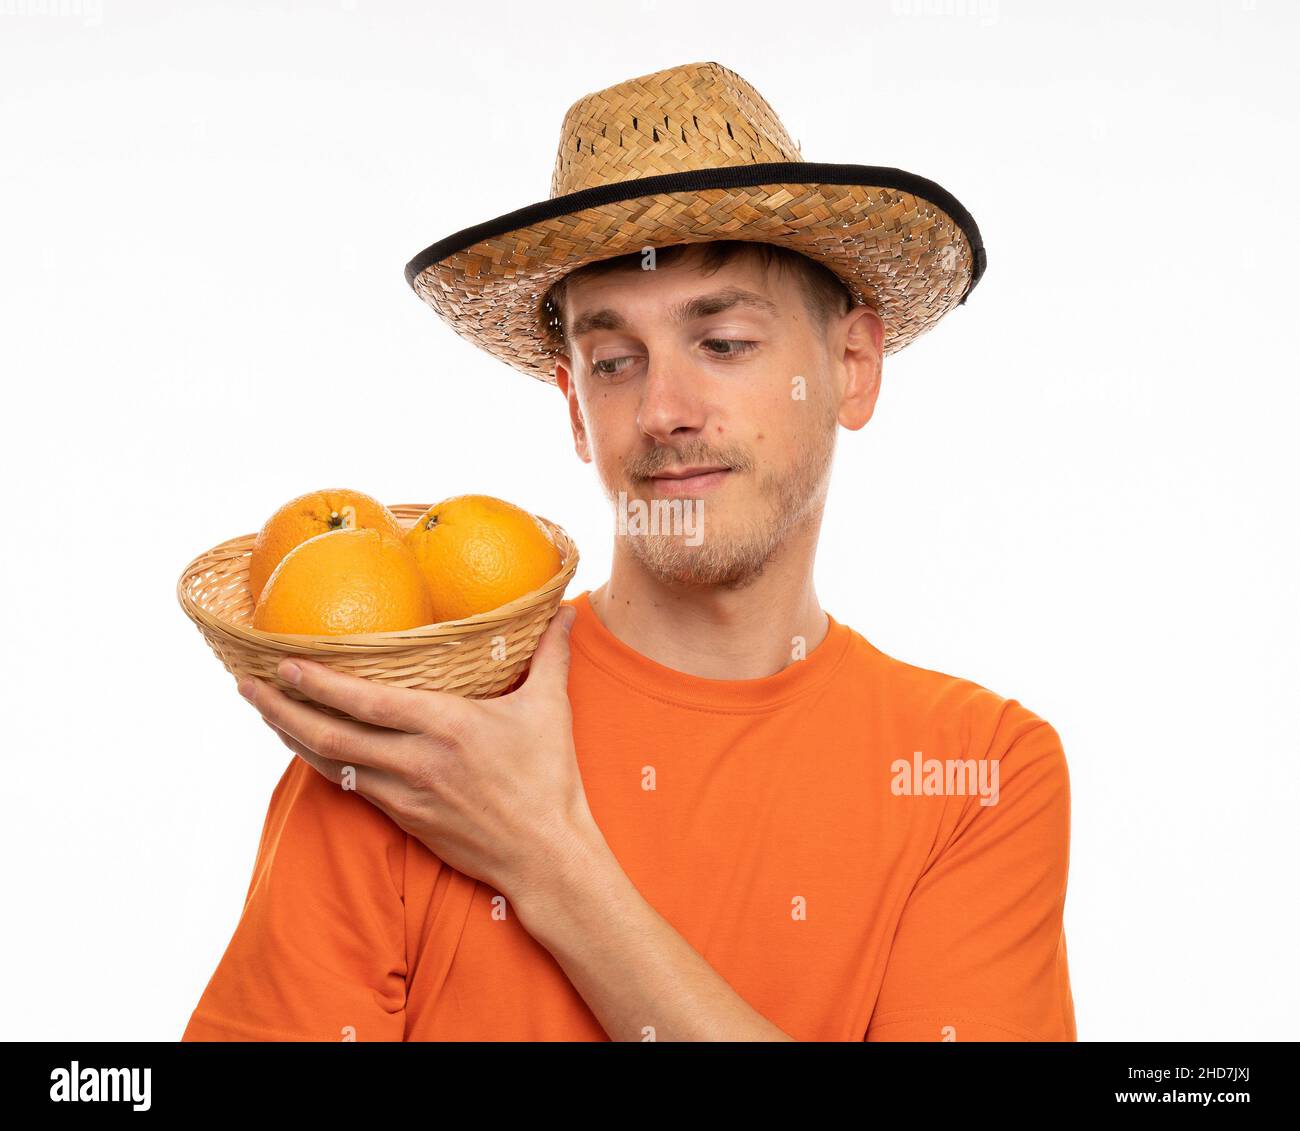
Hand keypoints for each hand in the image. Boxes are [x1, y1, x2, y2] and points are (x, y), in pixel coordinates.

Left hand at [235, 605, 601, 909]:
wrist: (544, 856)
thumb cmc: (549, 780)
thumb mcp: (550, 710)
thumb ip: (551, 657)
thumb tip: (565, 614)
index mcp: (447, 727)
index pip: (368, 702)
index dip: (320, 683)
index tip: (283, 662)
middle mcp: (417, 761)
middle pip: (331, 735)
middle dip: (281, 709)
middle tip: (246, 683)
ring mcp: (405, 795)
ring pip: (332, 762)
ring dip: (290, 735)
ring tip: (262, 708)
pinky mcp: (403, 818)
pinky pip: (349, 784)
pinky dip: (319, 761)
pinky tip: (303, 745)